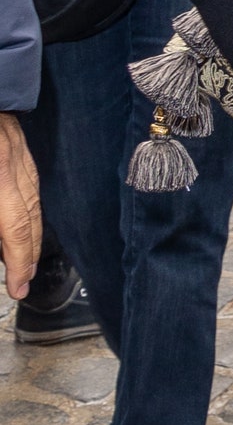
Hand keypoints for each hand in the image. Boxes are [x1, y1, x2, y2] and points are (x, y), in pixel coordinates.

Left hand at [0, 115, 40, 300]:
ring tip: (22, 258)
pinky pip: (28, 178)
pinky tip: (21, 213)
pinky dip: (28, 203)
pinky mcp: (12, 135)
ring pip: (32, 197)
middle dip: (27, 255)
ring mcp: (13, 146)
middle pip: (28, 216)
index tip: (16, 289)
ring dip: (30, 233)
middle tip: (22, 284)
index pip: (14, 226)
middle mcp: (9, 161)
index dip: (18, 261)